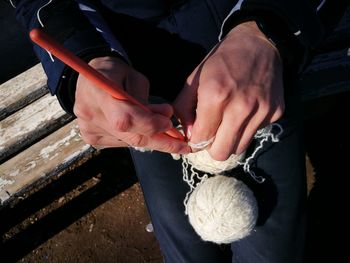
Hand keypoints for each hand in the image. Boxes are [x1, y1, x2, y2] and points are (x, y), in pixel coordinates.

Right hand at [74, 56, 189, 153]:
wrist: (89, 80)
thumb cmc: (114, 73)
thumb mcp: (133, 76)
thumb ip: (146, 98)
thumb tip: (165, 117)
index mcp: (97, 93)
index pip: (125, 118)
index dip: (149, 124)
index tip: (169, 124)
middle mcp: (90, 115)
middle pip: (131, 136)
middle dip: (160, 141)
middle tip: (181, 143)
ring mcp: (89, 129)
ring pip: (130, 142)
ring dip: (152, 138)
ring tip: (164, 129)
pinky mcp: (92, 138)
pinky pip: (123, 142)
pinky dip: (137, 137)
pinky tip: (144, 129)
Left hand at [174, 21, 283, 160]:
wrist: (259, 42)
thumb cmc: (221, 61)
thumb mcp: (194, 78)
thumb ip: (183, 108)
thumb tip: (189, 134)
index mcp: (215, 96)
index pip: (201, 140)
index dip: (195, 142)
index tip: (196, 136)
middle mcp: (240, 107)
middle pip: (221, 153)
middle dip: (212, 147)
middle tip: (211, 133)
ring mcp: (261, 111)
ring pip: (239, 148)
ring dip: (229, 140)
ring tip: (227, 122)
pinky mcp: (275, 112)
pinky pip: (255, 133)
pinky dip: (246, 128)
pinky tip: (245, 110)